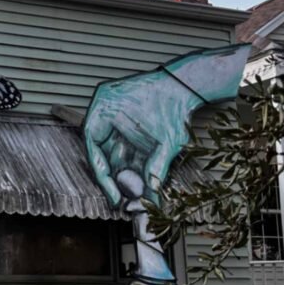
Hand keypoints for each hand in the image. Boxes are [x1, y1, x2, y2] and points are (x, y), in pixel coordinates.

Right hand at [83, 45, 249, 207]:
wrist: (190, 85)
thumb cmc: (176, 104)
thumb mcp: (165, 143)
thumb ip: (156, 171)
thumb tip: (150, 198)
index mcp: (103, 108)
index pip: (93, 149)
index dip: (104, 178)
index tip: (114, 197)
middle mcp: (103, 108)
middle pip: (103, 153)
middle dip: (117, 177)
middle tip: (125, 199)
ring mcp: (114, 111)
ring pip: (114, 151)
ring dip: (126, 172)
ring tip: (136, 193)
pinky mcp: (126, 115)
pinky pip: (123, 144)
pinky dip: (132, 160)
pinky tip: (141, 177)